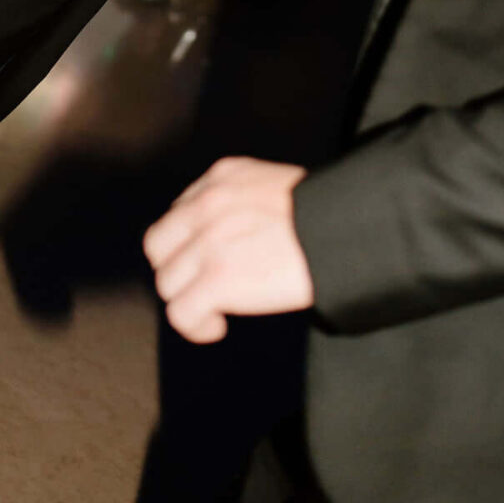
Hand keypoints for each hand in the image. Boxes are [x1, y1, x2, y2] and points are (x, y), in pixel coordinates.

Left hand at [144, 158, 313, 343]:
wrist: (343, 230)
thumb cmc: (323, 214)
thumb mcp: (271, 185)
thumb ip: (239, 200)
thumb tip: (228, 236)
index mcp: (221, 176)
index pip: (177, 213)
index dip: (187, 244)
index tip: (206, 261)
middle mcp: (207, 203)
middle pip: (159, 246)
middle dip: (177, 270)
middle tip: (203, 287)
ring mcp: (209, 242)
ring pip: (167, 283)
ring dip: (188, 301)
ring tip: (215, 311)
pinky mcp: (218, 279)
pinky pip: (181, 313)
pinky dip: (195, 326)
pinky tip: (217, 327)